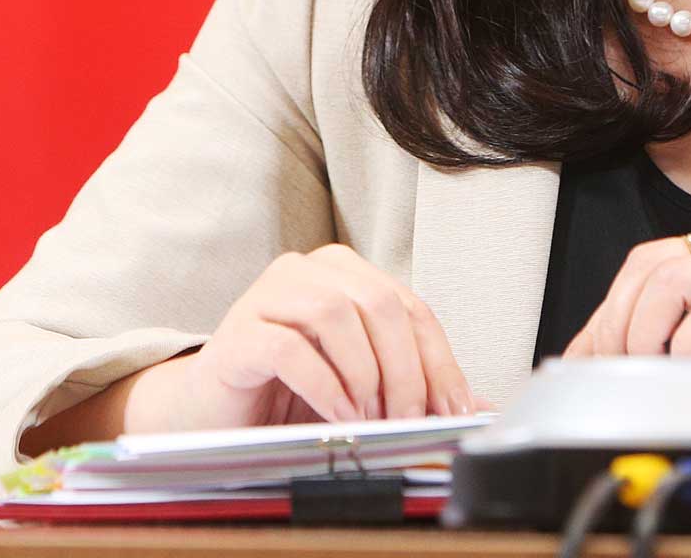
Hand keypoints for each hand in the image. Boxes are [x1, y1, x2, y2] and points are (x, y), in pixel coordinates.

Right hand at [132, 245, 477, 432]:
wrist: (214, 414)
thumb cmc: (288, 395)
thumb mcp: (361, 388)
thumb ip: (412, 387)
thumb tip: (476, 403)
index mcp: (343, 273)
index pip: (410, 306)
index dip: (439, 361)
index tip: (453, 410)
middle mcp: (306, 271)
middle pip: (378, 303)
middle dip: (404, 369)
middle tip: (406, 419)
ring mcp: (266, 295)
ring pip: (335, 314)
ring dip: (363, 375)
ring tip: (367, 419)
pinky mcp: (237, 332)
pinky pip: (289, 347)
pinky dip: (323, 385)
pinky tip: (336, 415)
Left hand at [563, 226, 690, 361]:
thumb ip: (670, 337)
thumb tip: (593, 353)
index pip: (649, 262)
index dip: (609, 309)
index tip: (587, 355)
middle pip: (652, 262)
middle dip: (618, 320)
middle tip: (613, 367)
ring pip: (673, 277)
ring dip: (646, 331)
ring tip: (650, 369)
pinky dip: (688, 346)